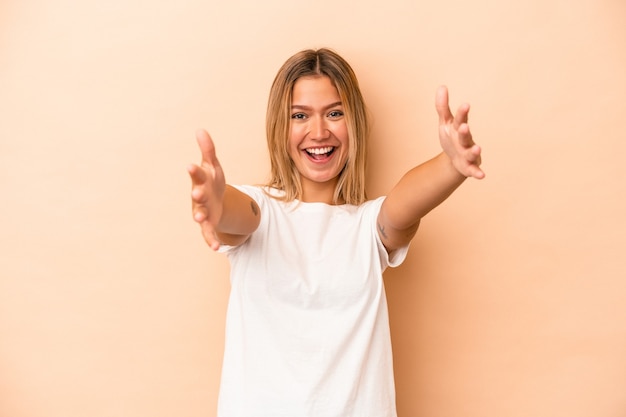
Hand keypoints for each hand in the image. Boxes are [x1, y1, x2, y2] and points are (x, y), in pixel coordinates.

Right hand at [187, 129, 225, 249]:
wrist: (215, 201)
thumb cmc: (211, 181)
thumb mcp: (213, 166)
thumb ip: (208, 150)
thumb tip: (200, 129)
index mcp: (200, 181)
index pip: (197, 174)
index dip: (194, 171)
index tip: (190, 165)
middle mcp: (199, 197)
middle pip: (198, 195)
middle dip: (198, 193)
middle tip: (197, 192)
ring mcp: (202, 211)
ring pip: (200, 214)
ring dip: (200, 215)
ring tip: (200, 217)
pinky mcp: (209, 224)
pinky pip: (209, 233)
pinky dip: (212, 240)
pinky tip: (217, 248)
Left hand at [435, 86, 484, 178]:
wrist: (454, 160)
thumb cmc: (452, 138)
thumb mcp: (445, 123)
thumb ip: (442, 107)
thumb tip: (441, 86)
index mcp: (459, 128)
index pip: (460, 119)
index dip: (462, 113)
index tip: (465, 104)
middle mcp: (466, 140)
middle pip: (465, 135)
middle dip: (464, 132)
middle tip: (463, 126)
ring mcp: (468, 154)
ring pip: (471, 152)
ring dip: (474, 151)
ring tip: (477, 149)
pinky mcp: (469, 167)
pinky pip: (474, 170)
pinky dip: (478, 172)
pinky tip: (482, 175)